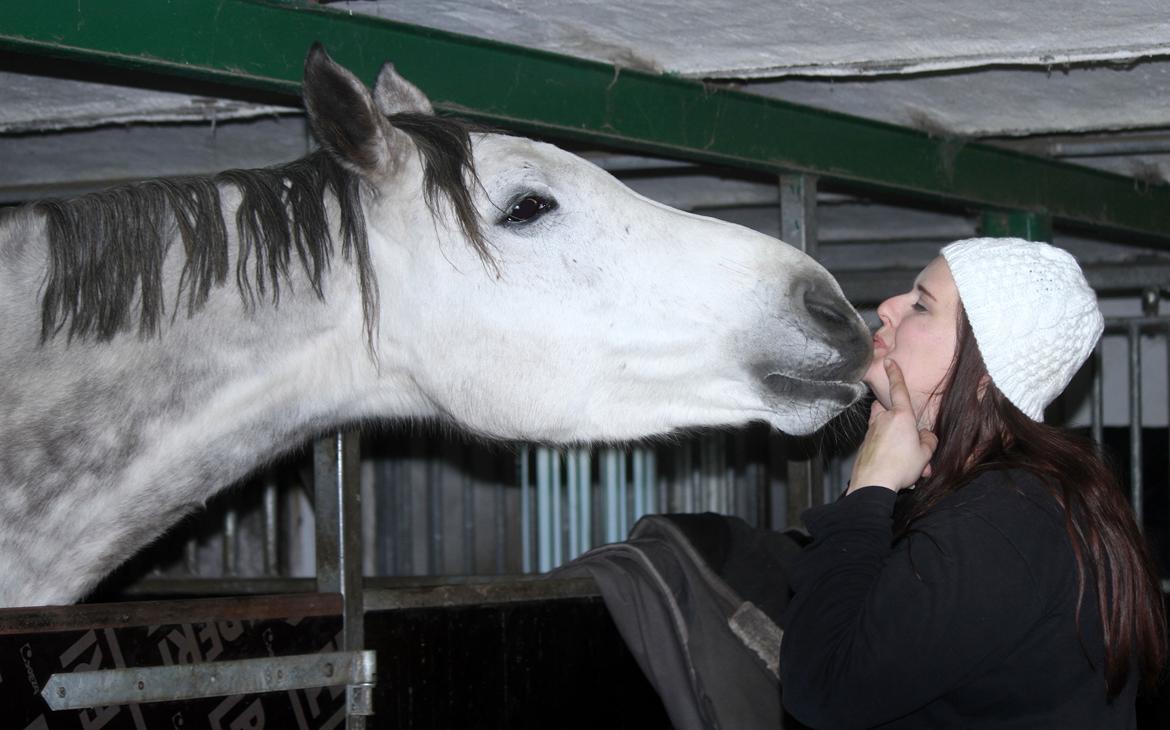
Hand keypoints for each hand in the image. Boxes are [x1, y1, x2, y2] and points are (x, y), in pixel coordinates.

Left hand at [847, 359, 937, 493]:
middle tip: (914, 443)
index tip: (889, 361)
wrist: (872, 483)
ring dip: (897, 439)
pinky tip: (896, 468)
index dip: (895, 374)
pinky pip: (880, 442)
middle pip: (892, 412)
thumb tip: (927, 436)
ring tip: (909, 462)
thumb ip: (929, 441)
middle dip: (902, 422)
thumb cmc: (901, 466)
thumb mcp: (924, 454)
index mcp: (900, 416)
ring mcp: (871, 431)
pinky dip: (889, 451)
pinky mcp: (865, 444)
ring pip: (886, 428)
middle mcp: (883, 419)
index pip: (898, 389)